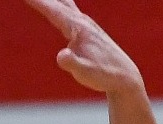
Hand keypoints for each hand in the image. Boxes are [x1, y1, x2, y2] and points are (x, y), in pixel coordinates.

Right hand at [23, 0, 143, 96]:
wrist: (125, 77)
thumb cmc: (104, 75)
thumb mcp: (85, 73)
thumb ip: (72, 64)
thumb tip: (61, 56)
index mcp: (79, 28)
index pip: (53, 10)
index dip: (38, 1)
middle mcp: (82, 21)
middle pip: (59, 1)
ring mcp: (86, 24)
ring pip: (66, 3)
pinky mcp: (88, 30)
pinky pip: (70, 10)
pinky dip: (60, 3)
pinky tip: (59, 3)